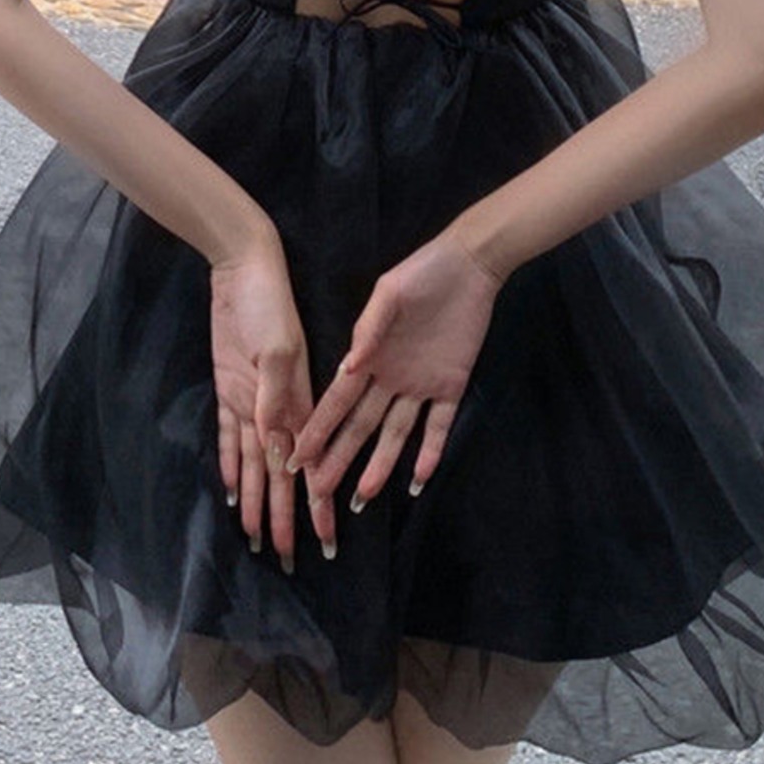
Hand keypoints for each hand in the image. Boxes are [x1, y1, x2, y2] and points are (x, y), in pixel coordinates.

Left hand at [210, 235, 335, 566]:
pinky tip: (235, 495)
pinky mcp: (229, 389)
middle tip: (288, 560)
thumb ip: (275, 399)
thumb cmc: (268, 300)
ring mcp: (251, 402)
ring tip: (260, 541)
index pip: (306, 466)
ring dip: (259, 503)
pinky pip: (230, 440)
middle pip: (281, 477)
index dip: (315, 505)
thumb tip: (278, 452)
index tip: (326, 540)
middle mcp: (277, 410)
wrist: (244, 265)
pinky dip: (234, 469)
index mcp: (297, 402)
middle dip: (287, 518)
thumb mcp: (277, 347)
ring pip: (255, 467)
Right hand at [287, 229, 503, 508]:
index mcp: (369, 357)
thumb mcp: (388, 295)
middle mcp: (389, 379)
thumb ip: (369, 331)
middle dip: (338, 459)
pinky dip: (429, 452)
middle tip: (319, 493)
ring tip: (361, 498)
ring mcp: (420, 385)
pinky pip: (439, 425)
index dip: (317, 431)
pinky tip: (417, 480)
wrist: (468, 264)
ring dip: (379, 465)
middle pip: (360, 427)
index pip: (337, 402)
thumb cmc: (421, 274)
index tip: (295, 457)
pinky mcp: (452, 385)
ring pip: (395, 434)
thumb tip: (348, 367)